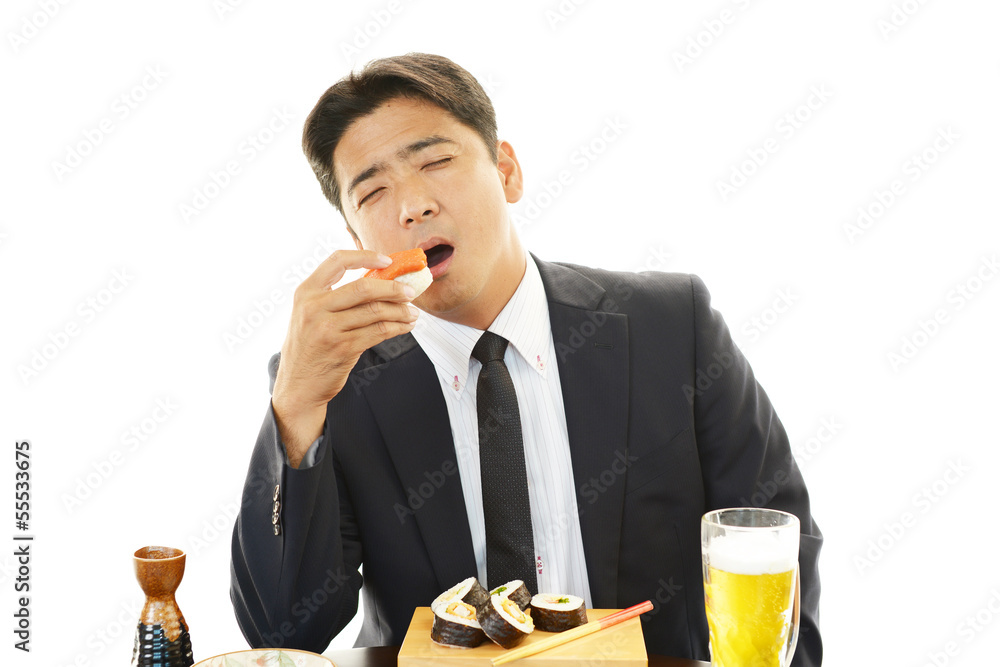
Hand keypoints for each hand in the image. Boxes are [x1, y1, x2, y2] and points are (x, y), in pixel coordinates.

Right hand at [271, 249, 418, 465]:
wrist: (298, 385)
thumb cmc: (309, 347)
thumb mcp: (310, 315)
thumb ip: (335, 297)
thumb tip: (378, 280)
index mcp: (306, 292)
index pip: (337, 261)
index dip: (365, 256)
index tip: (387, 261)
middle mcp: (315, 307)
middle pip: (364, 288)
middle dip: (393, 288)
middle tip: (410, 291)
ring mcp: (328, 328)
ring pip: (376, 311)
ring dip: (401, 311)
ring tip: (412, 313)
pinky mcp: (343, 348)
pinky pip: (379, 332)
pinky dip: (398, 327)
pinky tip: (405, 326)